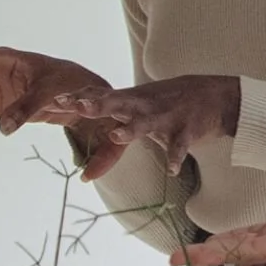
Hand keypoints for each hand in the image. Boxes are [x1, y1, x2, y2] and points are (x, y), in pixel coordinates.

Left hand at [31, 73, 241, 183]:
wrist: (212, 96)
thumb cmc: (166, 100)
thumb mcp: (136, 99)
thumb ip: (109, 103)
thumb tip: (75, 105)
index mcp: (130, 99)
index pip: (98, 97)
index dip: (76, 99)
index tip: (53, 100)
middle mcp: (143, 106)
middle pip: (115, 104)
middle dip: (96, 105)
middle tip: (77, 106)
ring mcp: (164, 118)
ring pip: (144, 124)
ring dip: (130, 129)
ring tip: (115, 135)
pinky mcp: (185, 131)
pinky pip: (178, 147)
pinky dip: (175, 157)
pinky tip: (171, 170)